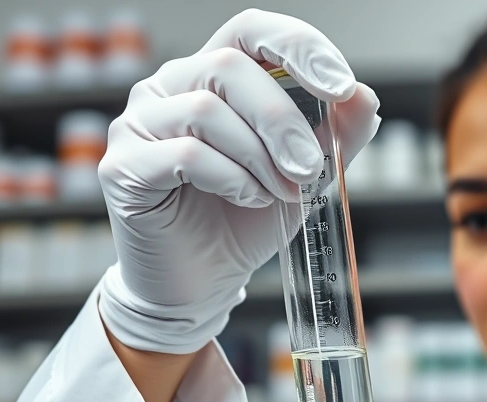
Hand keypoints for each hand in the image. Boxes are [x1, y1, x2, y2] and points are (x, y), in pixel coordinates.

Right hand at [97, 9, 380, 353]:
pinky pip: (184, 154)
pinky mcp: (121, 166)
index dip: (297, 46)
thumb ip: (335, 135)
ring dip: (258, 157)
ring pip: (206, 108)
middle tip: (310, 168)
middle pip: (228, 65)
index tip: (340, 87)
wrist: (202, 285)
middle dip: (281, 119)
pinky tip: (247, 199)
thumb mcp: (303, 174)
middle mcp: (168, 87)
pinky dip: (230, 178)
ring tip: (279, 192)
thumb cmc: (243, 221)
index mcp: (211, 75)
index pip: (250, 30)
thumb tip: (365, 97)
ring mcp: (138, 123)